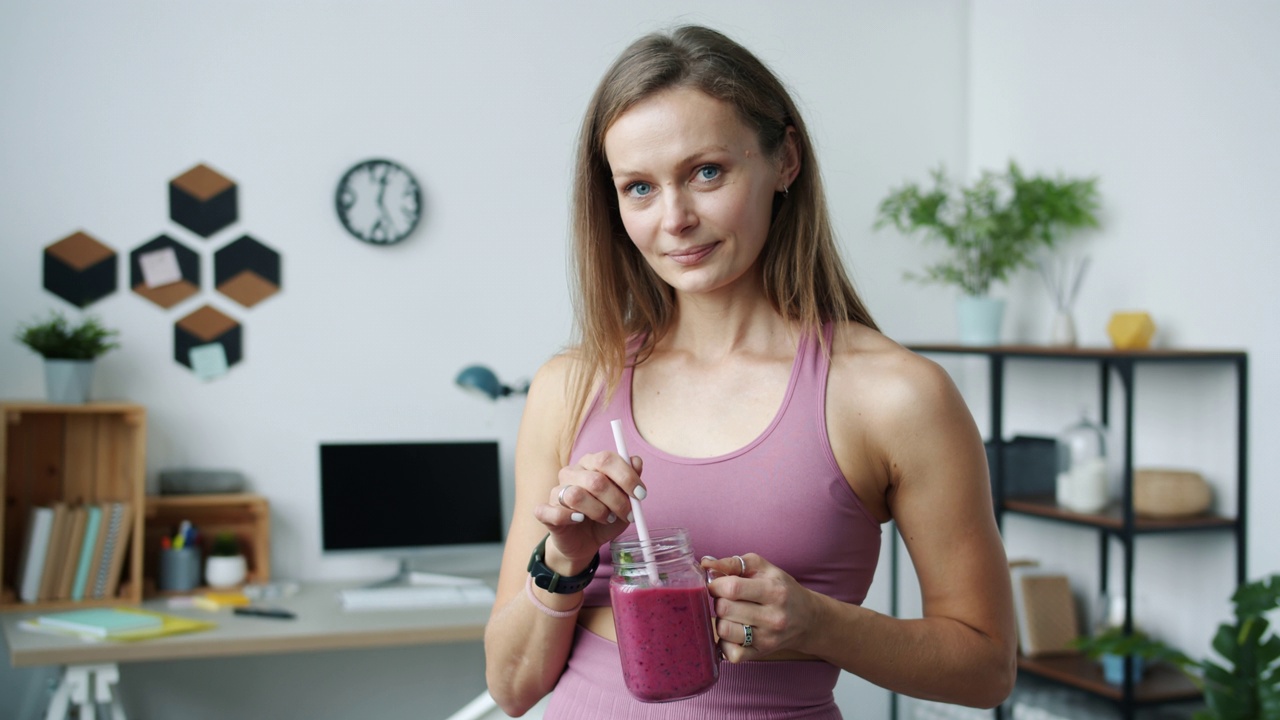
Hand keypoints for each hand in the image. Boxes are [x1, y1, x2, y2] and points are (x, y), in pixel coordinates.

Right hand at [532, 451, 644, 573]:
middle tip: (628, 514)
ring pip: (576, 496)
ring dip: (598, 511)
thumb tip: (636, 461)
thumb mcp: (624, 500)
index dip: (626, 476)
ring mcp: (557, 491)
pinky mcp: (546, 512)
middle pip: (595, 480)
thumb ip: (630, 480)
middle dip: (617, 500)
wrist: (585, 542)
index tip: (641, 494)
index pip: (606, 459)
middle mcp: (572, 473)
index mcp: (590, 463)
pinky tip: (579, 521)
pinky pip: (554, 512)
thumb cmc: (605, 517)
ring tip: (606, 518)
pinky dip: (569, 518)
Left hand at [702, 553, 818, 661]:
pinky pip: (731, 654)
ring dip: (721, 621)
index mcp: (774, 591)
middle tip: (726, 599)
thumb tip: (705, 564)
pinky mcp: (761, 654)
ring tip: (730, 616)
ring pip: (724, 631)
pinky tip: (733, 633)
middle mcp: (773, 617)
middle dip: (718, 601)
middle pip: (725, 609)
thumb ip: (734, 563)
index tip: (716, 584)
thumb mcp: (764, 569)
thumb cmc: (782, 589)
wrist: (808, 619)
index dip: (715, 584)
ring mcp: (767, 639)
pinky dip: (725, 644)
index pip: (732, 588)